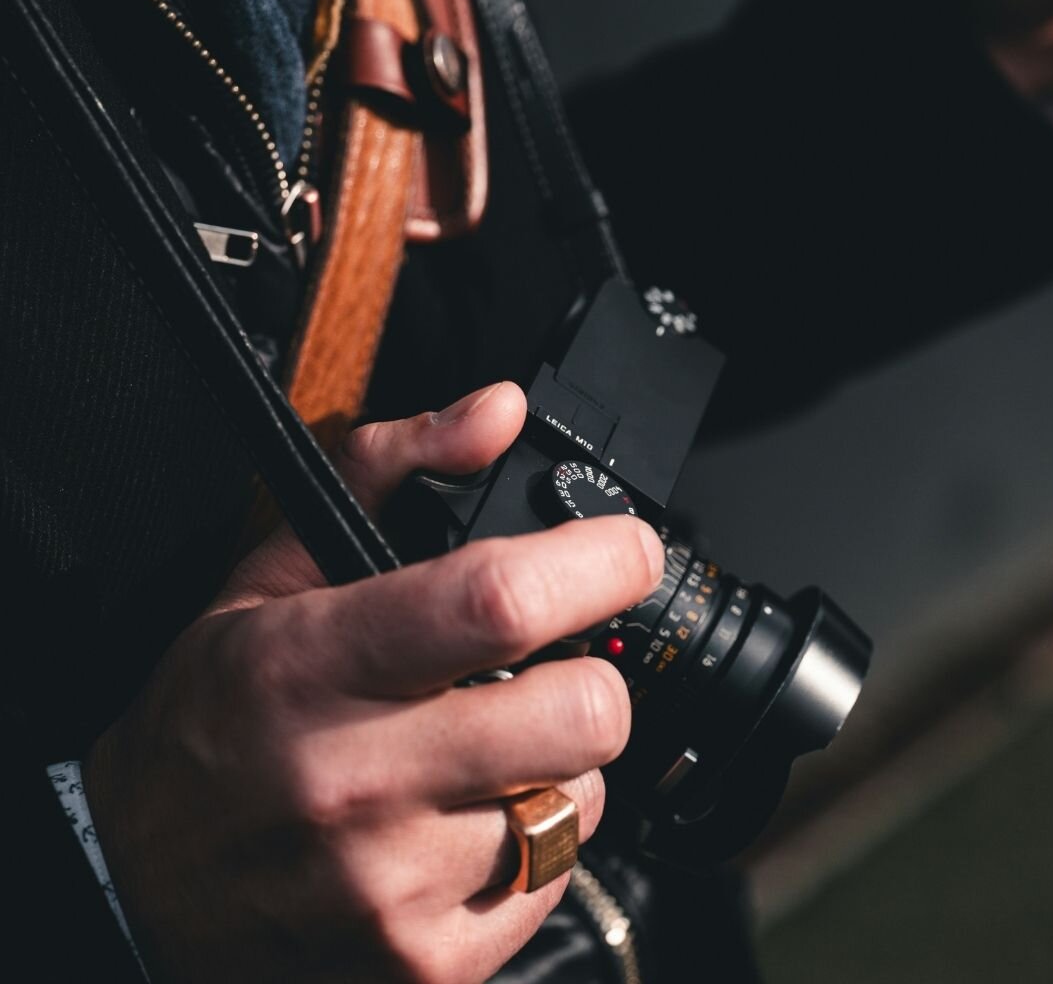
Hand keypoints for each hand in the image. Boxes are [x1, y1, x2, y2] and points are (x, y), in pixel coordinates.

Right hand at [83, 382, 664, 982]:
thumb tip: (498, 411)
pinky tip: (463, 828)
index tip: (625, 550)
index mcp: (314, 666)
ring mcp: (394, 886)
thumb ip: (392, 471)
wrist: (139, 885)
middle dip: (592, 678)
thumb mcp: (272, 574)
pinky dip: (532, 847)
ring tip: (482, 759)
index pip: (498, 602)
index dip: (598, 562)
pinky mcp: (425, 964)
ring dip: (556, 770)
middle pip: (581, 714)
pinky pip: (553, 883)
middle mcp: (356, 781)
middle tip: (548, 673)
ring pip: (580, 803)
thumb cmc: (213, 721)